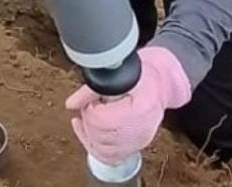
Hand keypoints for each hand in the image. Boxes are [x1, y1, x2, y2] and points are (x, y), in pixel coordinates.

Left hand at [65, 47, 191, 165]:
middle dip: (89, 121)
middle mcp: (142, 130)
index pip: (104, 121)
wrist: (161, 83)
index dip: (92, 111)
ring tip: (90, 115)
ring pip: (103, 150)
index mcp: (141, 108)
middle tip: (90, 105)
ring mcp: (139, 142)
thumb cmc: (142, 74)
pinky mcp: (135, 147)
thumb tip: (71, 104)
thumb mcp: (117, 73)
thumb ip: (91, 88)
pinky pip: (109, 157)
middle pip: (102, 137)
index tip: (92, 101)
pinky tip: (87, 131)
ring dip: (89, 133)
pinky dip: (94, 146)